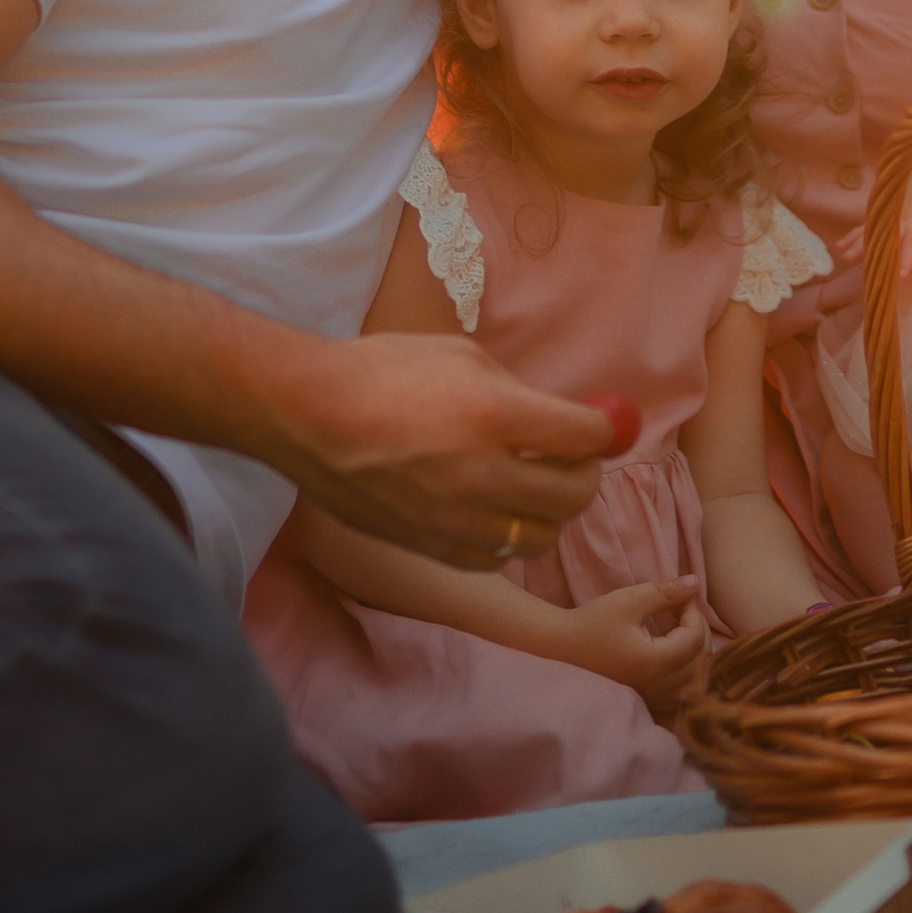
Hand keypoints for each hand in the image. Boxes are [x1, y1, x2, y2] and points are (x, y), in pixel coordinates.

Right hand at [276, 329, 615, 568]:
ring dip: (548, 511)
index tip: (601, 425)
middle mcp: (483, 474)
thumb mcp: (459, 355)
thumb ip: (518, 391)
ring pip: (541, 536)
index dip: (604, 430)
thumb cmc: (380, 371)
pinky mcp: (431, 546)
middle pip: (575, 494)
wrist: (307, 414)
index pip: (586, 437)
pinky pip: (497, 557)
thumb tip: (564, 419)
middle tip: (572, 457)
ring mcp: (457, 518)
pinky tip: (492, 508)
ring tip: (530, 484)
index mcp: (495, 413)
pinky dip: (507, 536)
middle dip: (584, 473)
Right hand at [560, 579, 710, 718]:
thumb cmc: (593, 622)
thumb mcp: (628, 601)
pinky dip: (690, 671)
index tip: (680, 595)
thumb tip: (695, 582)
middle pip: (701, 660)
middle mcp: (659, 685)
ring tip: (681, 628)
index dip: (694, 612)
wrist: (563, 647)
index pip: (694, 637)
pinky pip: (685, 691)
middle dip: (699, 629)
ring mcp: (655, 696)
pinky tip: (678, 653)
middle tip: (682, 608)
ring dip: (697, 651)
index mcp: (655, 662)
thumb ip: (664, 592)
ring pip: (697, 678)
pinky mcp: (650, 700)